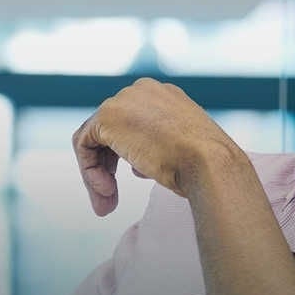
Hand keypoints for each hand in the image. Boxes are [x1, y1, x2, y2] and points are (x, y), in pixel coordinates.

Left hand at [73, 78, 242, 215]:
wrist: (210, 163)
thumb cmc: (205, 166)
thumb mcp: (182, 152)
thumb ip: (157, 150)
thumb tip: (137, 165)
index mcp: (164, 96)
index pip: (131, 123)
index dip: (126, 155)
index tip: (132, 179)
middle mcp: (142, 91)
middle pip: (109, 130)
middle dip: (107, 167)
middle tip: (109, 200)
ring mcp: (124, 100)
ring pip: (94, 139)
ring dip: (96, 174)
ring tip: (107, 204)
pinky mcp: (107, 116)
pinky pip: (84, 145)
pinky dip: (90, 171)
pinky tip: (108, 191)